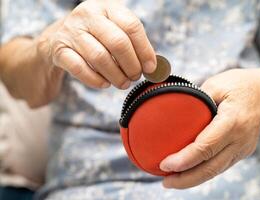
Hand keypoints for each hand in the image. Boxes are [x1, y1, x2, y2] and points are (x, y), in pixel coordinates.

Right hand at [36, 0, 155, 88]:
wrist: (58, 39)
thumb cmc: (96, 37)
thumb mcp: (114, 31)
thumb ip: (133, 44)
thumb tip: (153, 67)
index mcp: (107, 7)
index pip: (132, 26)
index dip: (144, 50)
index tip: (150, 68)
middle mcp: (87, 15)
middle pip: (117, 42)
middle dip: (131, 65)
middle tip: (135, 77)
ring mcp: (71, 31)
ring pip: (99, 57)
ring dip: (116, 76)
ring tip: (123, 83)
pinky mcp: (58, 49)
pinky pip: (80, 68)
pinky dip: (95, 80)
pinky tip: (104, 84)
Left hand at [159, 68, 259, 188]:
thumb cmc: (238, 85)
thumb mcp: (215, 85)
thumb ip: (196, 101)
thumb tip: (174, 118)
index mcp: (234, 120)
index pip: (206, 147)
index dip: (185, 159)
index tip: (165, 164)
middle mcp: (241, 139)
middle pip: (211, 167)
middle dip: (186, 178)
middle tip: (165, 182)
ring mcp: (243, 148)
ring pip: (216, 171)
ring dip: (193, 179)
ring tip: (172, 181)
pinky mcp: (242, 151)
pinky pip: (221, 166)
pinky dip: (203, 172)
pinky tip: (188, 173)